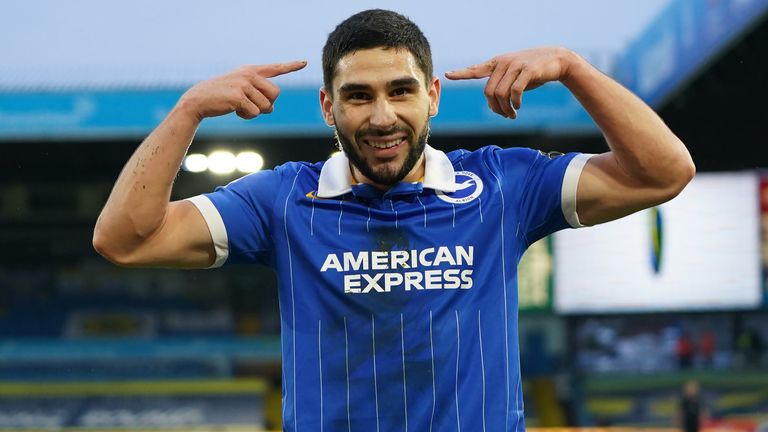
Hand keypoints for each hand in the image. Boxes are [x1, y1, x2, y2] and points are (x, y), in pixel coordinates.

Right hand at [178, 60, 306, 120]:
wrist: (198, 100)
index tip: (304, 62)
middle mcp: (249, 74)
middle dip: (267, 105)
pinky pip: (255, 113)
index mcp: (250, 70)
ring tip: (239, 106)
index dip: (291, 66)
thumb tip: (272, 109)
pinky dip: (247, 116)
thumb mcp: (240, 90)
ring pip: (267, 106)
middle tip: (249, 105)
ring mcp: (244, 84)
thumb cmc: (221, 97)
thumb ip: (258, 94)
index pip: (275, 68)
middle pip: (276, 94)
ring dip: (255, 112)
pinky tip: (234, 110)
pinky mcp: (239, 96)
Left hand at [445, 47, 574, 118]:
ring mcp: (515, 66)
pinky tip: (518, 106)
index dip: (462, 74)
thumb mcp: (513, 75)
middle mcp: (503, 63)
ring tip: (512, 114)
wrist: (556, 60)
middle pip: (489, 92)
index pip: (475, 70)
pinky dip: (515, 103)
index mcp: (497, 63)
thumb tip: (492, 105)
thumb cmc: (532, 70)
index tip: (447, 75)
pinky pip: (515, 92)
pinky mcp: (527, 71)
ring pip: (500, 94)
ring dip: (505, 109)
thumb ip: (501, 85)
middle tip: (505, 116)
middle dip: (495, 108)